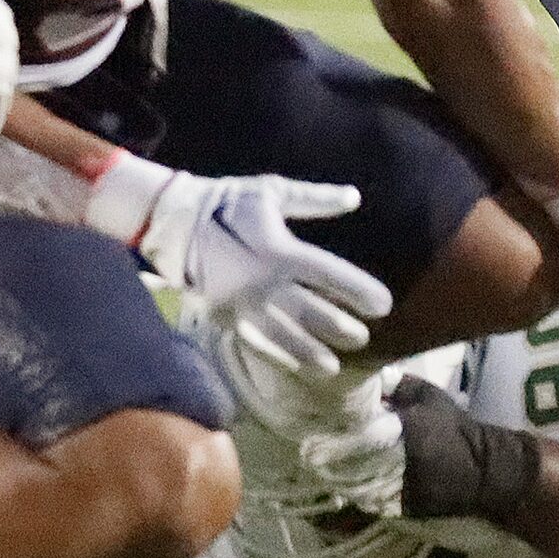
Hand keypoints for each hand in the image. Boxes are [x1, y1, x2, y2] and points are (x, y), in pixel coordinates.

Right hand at [90, 160, 388, 377]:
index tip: (383, 304)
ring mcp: (244, 303)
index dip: (359, 292)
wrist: (174, 221)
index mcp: (282, 251)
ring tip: (332, 366)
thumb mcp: (272, 191)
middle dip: (339, 328)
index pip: (330, 276)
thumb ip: (315, 199)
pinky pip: (255, 340)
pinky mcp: (225, 314)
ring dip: (309, 351)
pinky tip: (293, 363)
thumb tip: (354, 197)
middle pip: (311, 313)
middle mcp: (266, 283)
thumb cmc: (228, 201)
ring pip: (284, 335)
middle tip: (362, 337)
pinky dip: (276, 354)